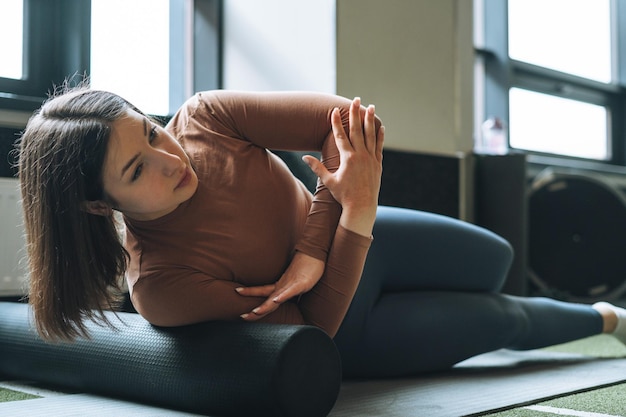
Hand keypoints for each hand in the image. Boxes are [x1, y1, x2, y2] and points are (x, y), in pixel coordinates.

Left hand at [236, 252, 324, 320]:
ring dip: (266, 306)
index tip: (237, 292)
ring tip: (256, 312)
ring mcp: (291, 286)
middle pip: (267, 301)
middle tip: (242, 316)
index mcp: (280, 286)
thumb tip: (280, 293)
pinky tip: (275, 300)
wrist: (314, 254)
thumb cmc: (306, 267)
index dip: (250, 292)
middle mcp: (283, 287)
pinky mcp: (301, 284)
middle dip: (255, 311)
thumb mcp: (295, 281)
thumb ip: (287, 288)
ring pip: (276, 299)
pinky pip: (290, 292)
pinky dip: (282, 297)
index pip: (262, 291)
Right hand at [303, 97, 384, 235]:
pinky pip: (378, 146)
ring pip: (370, 135)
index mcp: (348, 158)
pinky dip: (379, 136)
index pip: (340, 136)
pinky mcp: (377, 164)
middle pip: (357, 130)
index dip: (337, 122)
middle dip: (355, 114)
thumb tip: (304, 158)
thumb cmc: (343, 195)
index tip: (334, 110)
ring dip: (369, 120)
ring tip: (370, 106)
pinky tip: (380, 126)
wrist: (362, 207)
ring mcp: (371, 159)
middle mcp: (360, 156)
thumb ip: (317, 167)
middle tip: (355, 100)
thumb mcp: (329, 181)